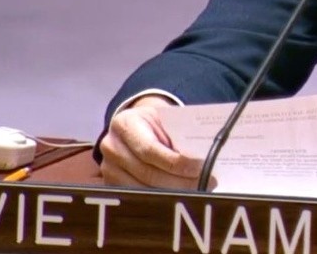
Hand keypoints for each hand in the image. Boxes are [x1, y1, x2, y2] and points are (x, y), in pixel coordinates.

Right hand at [97, 95, 214, 189]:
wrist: (135, 127)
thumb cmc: (154, 123)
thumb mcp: (165, 118)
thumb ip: (179, 133)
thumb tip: (205, 154)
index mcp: (124, 124)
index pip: (150, 150)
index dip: (176, 162)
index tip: (200, 167)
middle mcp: (111, 147)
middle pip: (148, 174)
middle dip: (181, 181)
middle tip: (208, 182)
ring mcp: (108, 169)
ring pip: (144, 190)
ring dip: (175, 193)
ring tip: (199, 190)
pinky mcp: (111, 186)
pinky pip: (139, 198)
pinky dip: (163, 198)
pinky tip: (181, 195)